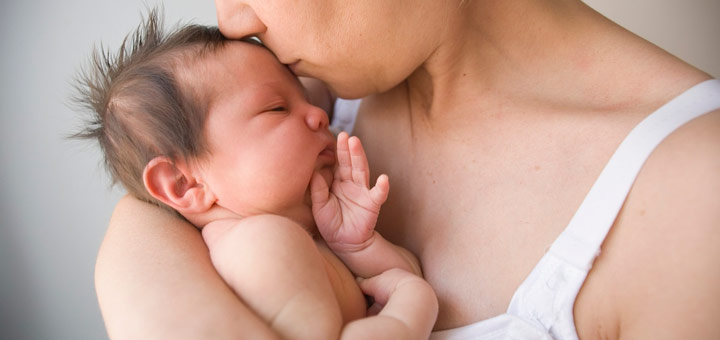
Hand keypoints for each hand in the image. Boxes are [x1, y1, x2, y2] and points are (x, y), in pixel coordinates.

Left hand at [310, 132, 388, 251]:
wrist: (344, 244)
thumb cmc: (330, 224)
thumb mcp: (319, 207)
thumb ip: (317, 190)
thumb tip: (315, 173)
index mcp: (337, 182)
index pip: (336, 163)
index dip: (334, 151)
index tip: (329, 136)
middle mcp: (351, 183)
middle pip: (349, 162)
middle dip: (347, 149)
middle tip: (344, 135)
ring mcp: (362, 192)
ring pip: (361, 171)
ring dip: (359, 157)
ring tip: (356, 143)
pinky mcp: (372, 204)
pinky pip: (378, 194)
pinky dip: (382, 187)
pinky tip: (383, 179)